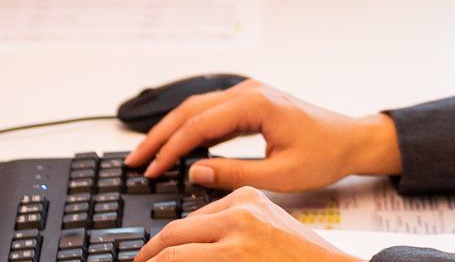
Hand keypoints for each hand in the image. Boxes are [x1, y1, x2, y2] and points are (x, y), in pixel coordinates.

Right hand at [124, 78, 400, 190]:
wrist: (351, 139)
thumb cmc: (325, 154)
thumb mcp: (281, 173)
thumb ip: (235, 173)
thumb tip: (196, 172)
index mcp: (255, 104)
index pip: (199, 125)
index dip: (170, 149)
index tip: (151, 169)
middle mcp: (248, 92)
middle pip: (190, 110)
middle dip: (159, 135)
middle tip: (135, 159)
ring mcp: (249, 94)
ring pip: (198, 108)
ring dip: (171, 130)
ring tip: (148, 153)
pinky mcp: (251, 103)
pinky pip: (212, 111)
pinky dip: (190, 127)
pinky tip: (177, 144)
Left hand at [135, 187, 353, 261]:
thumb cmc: (303, 259)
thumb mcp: (268, 229)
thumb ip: (234, 229)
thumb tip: (190, 245)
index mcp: (248, 198)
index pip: (193, 218)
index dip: (167, 241)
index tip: (155, 253)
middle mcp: (240, 214)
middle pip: (176, 232)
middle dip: (151, 253)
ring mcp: (236, 240)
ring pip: (174, 252)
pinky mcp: (233, 260)